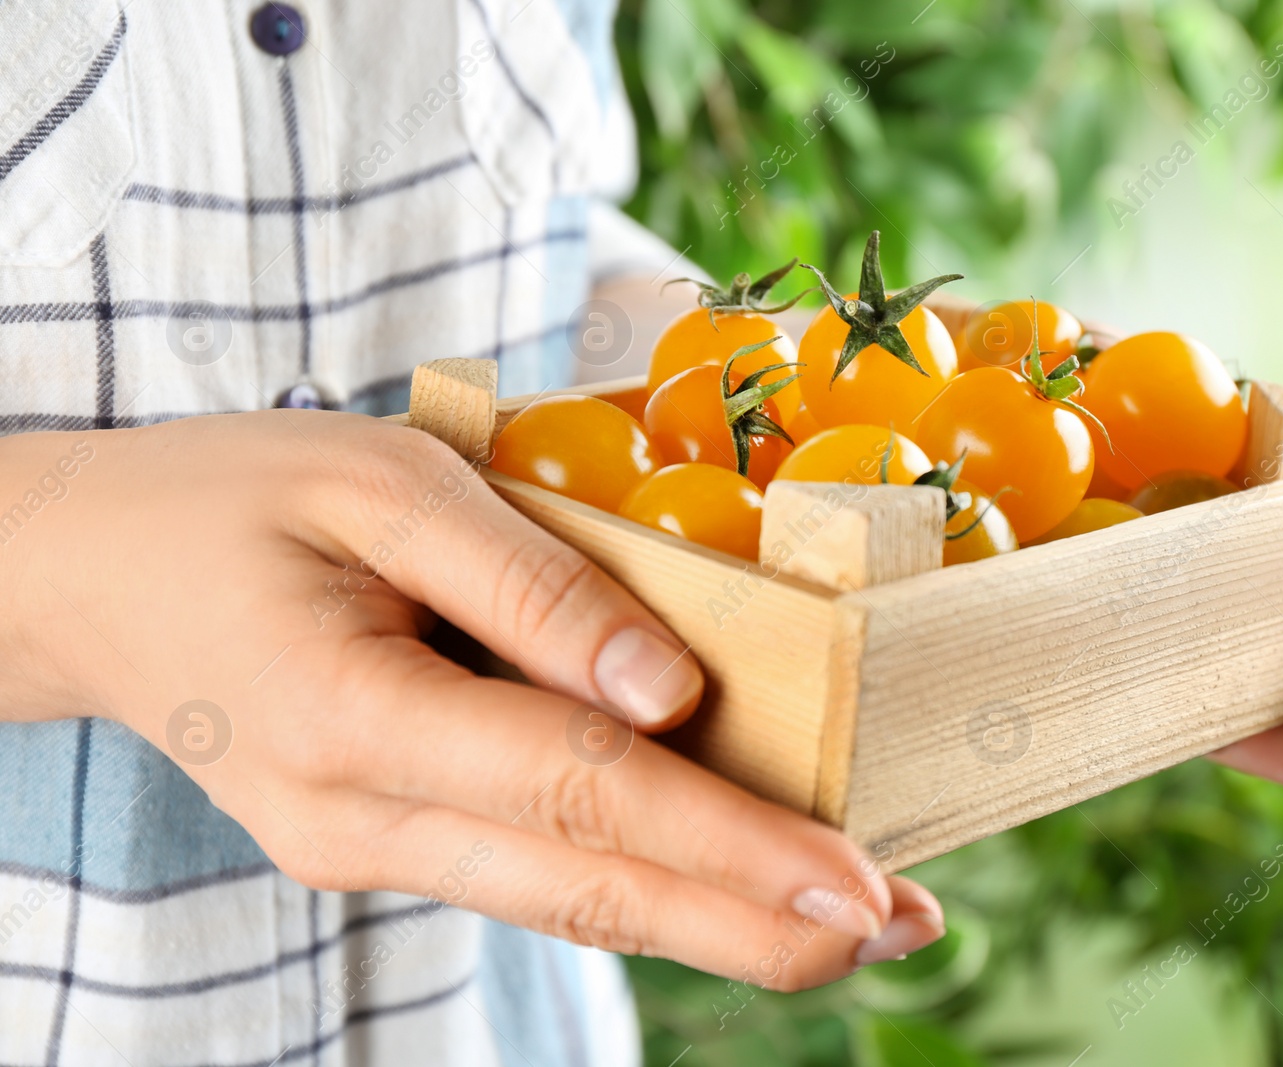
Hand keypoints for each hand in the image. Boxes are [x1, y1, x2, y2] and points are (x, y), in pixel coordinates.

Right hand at [0, 413, 942, 987]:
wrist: (95, 577)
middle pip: (594, 893)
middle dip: (760, 923)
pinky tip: (733, 876)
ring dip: (720, 918)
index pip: (584, 798)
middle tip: (903, 929)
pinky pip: (536, 870)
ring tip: (854, 923)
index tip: (859, 887)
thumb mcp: (383, 484)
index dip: (732, 849)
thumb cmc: (234, 497)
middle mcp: (363, 820)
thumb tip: (677, 690)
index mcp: (355, 719)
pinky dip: (648, 881)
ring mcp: (370, 848)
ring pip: (573, 902)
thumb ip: (533, 586)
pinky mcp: (388, 841)